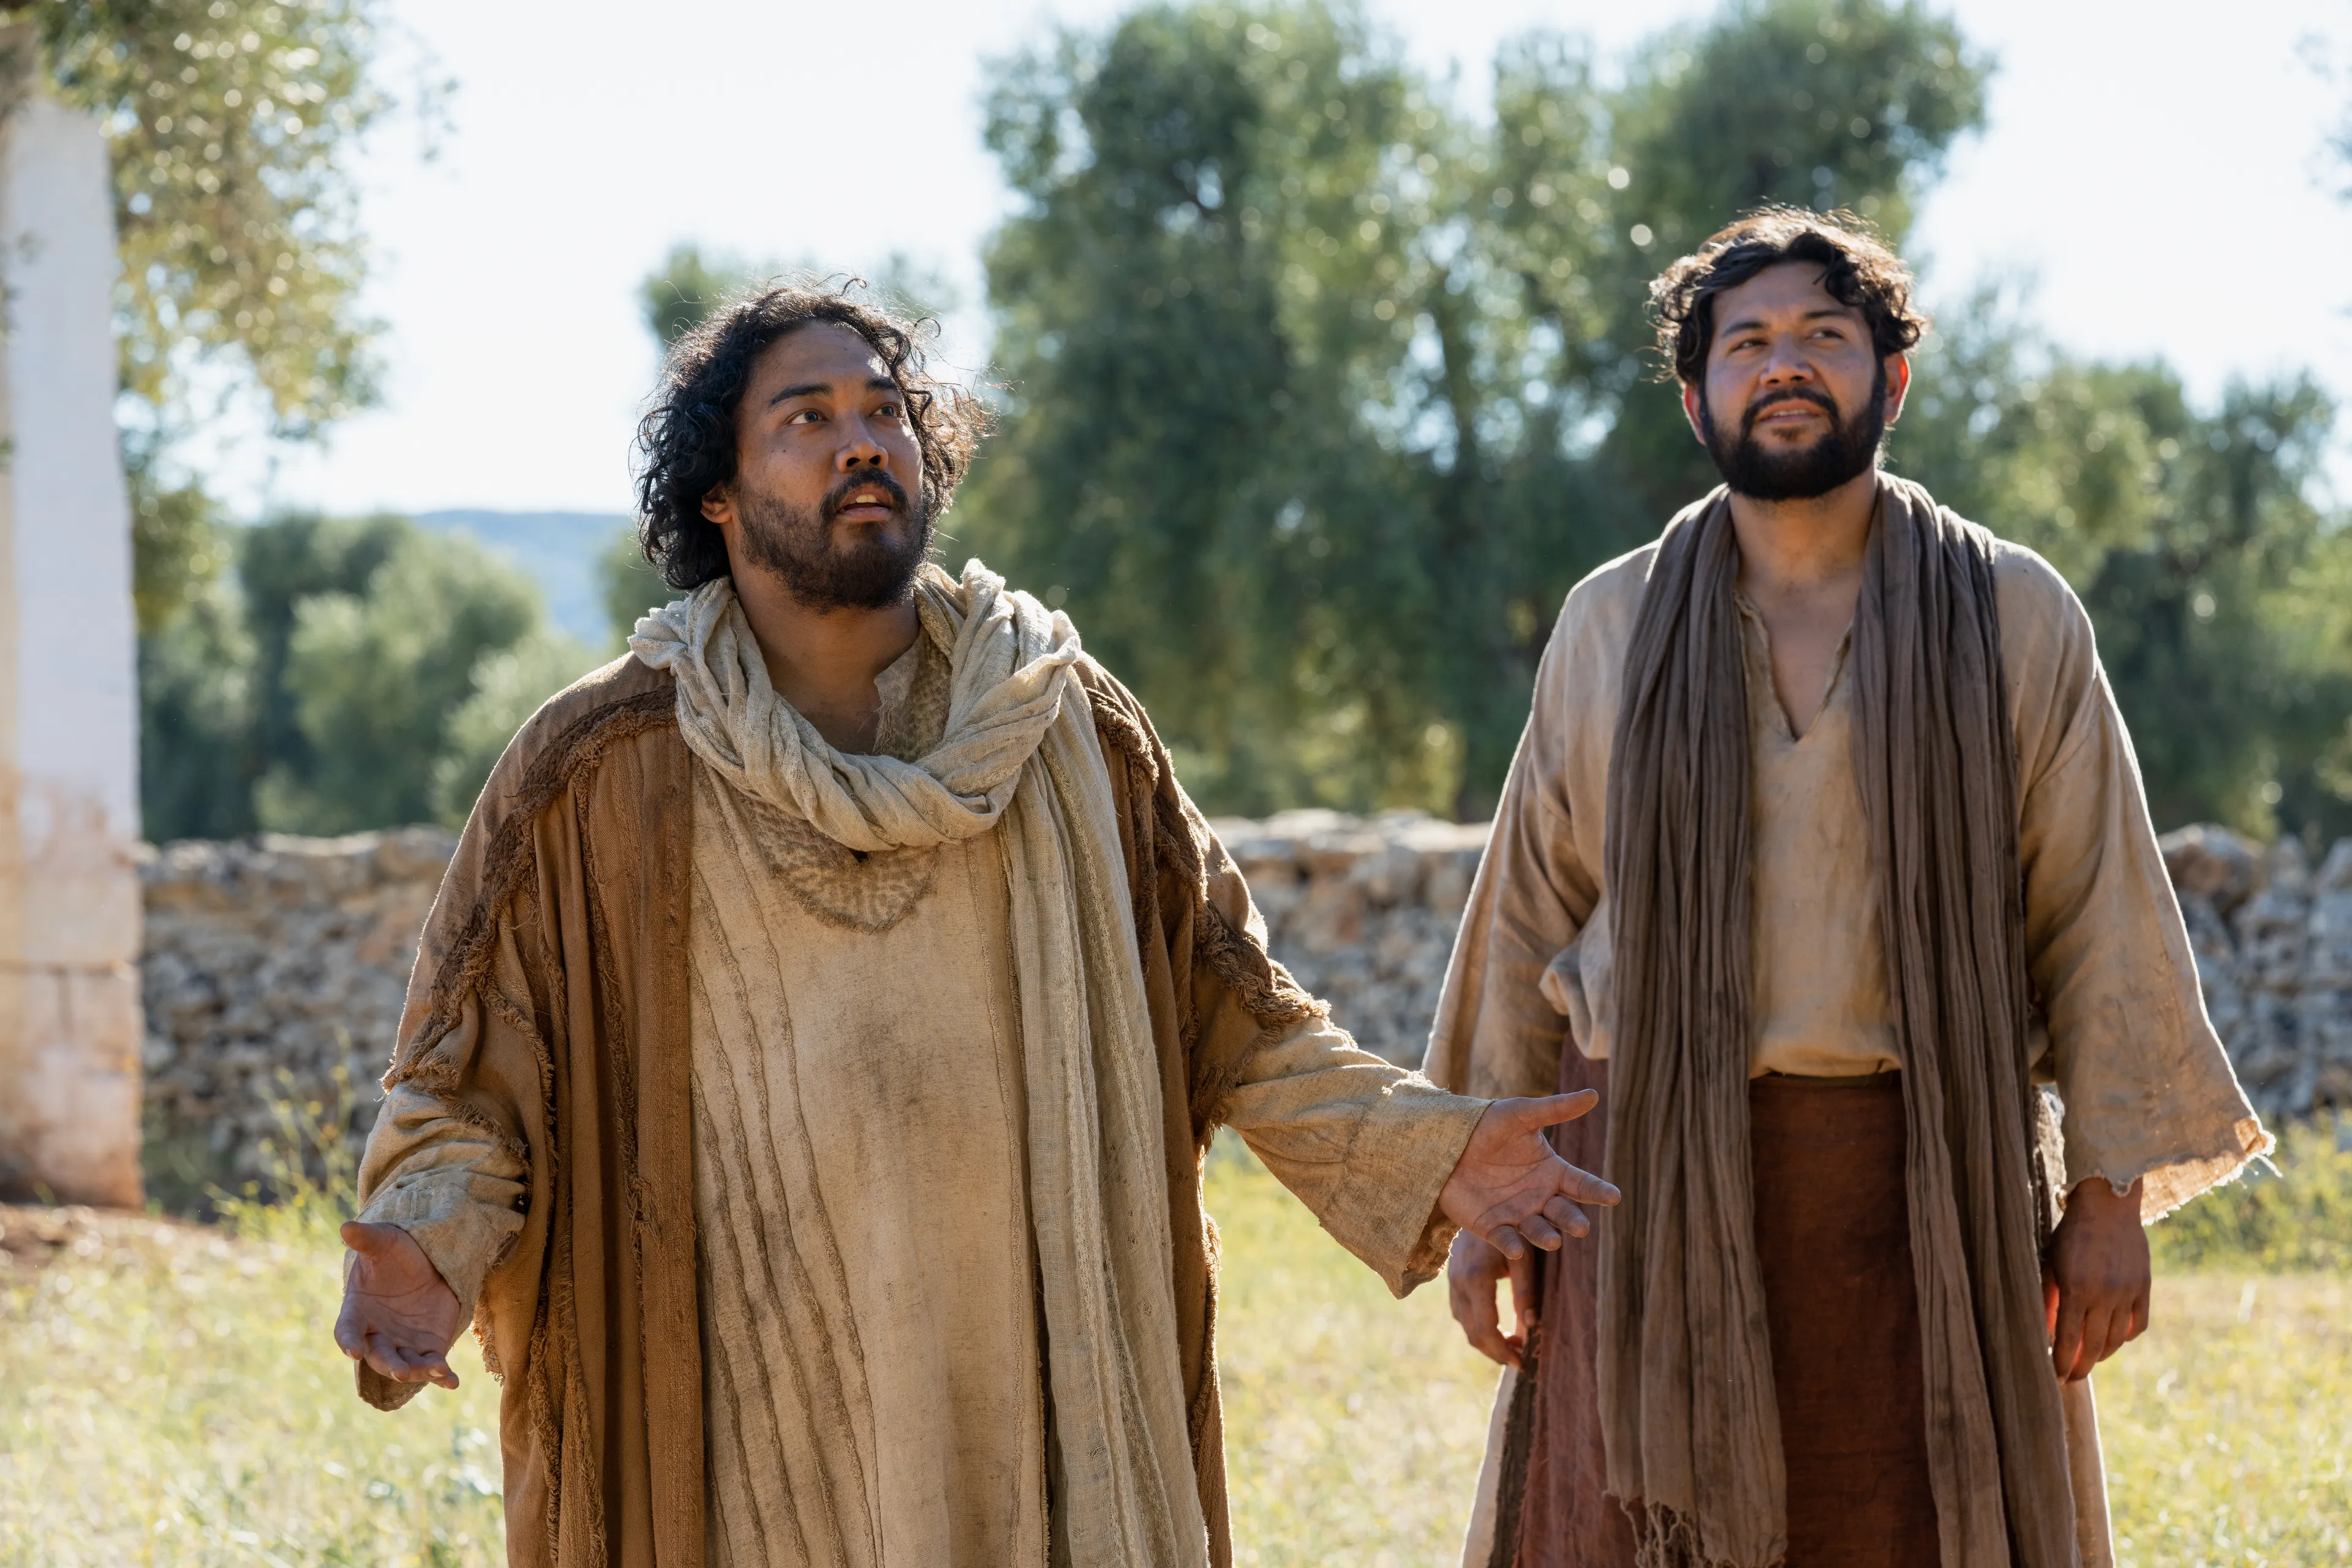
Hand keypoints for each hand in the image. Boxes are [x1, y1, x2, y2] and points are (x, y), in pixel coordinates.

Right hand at [335, 1220, 465, 1389]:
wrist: (427, 1262)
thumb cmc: (396, 1253)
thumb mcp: (384, 1242)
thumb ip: (367, 1239)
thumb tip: (347, 1226)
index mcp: (357, 1312)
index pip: (347, 1331)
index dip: (348, 1340)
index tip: (353, 1350)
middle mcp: (376, 1334)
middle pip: (378, 1355)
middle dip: (389, 1364)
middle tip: (401, 1372)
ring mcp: (402, 1344)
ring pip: (405, 1365)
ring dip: (419, 1372)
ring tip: (438, 1370)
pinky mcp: (428, 1347)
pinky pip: (432, 1365)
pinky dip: (441, 1376)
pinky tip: (452, 1381)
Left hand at [1437, 1092, 1619, 1262]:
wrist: (1446, 1141)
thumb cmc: (1489, 1125)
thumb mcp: (1521, 1114)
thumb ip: (1556, 1109)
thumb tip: (1593, 1094)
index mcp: (1552, 1172)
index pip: (1582, 1184)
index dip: (1598, 1191)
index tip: (1614, 1196)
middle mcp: (1539, 1197)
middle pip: (1563, 1213)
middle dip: (1572, 1221)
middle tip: (1581, 1228)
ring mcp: (1516, 1214)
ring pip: (1538, 1230)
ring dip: (1545, 1237)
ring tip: (1553, 1241)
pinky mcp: (1491, 1226)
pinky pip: (1504, 1239)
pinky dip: (1511, 1245)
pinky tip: (1516, 1250)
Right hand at [1448, 1227, 1538, 1368]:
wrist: (1477, 1194)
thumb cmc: (1509, 1224)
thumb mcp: (1523, 1256)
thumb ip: (1526, 1291)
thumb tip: (1532, 1326)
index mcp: (1475, 1280)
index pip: (1486, 1330)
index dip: (1503, 1351)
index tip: (1522, 1363)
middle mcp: (1458, 1283)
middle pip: (1473, 1334)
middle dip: (1496, 1351)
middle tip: (1520, 1357)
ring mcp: (1452, 1281)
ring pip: (1464, 1325)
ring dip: (1486, 1340)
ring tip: (1512, 1343)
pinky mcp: (1452, 1277)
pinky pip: (1460, 1312)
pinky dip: (1477, 1326)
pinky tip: (1496, 1325)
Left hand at [2042, 1176, 2148, 1382]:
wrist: (2108, 1205)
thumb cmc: (2071, 1233)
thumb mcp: (2051, 1262)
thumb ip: (2048, 1297)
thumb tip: (2045, 1331)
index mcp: (2076, 1288)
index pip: (2067, 1337)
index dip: (2061, 1361)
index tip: (2056, 1377)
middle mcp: (2104, 1294)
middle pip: (2094, 1345)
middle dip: (2081, 1367)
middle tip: (2072, 1378)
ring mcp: (2127, 1292)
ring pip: (2117, 1339)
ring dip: (2103, 1354)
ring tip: (2090, 1360)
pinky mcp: (2144, 1287)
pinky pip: (2138, 1324)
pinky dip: (2126, 1337)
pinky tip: (2114, 1339)